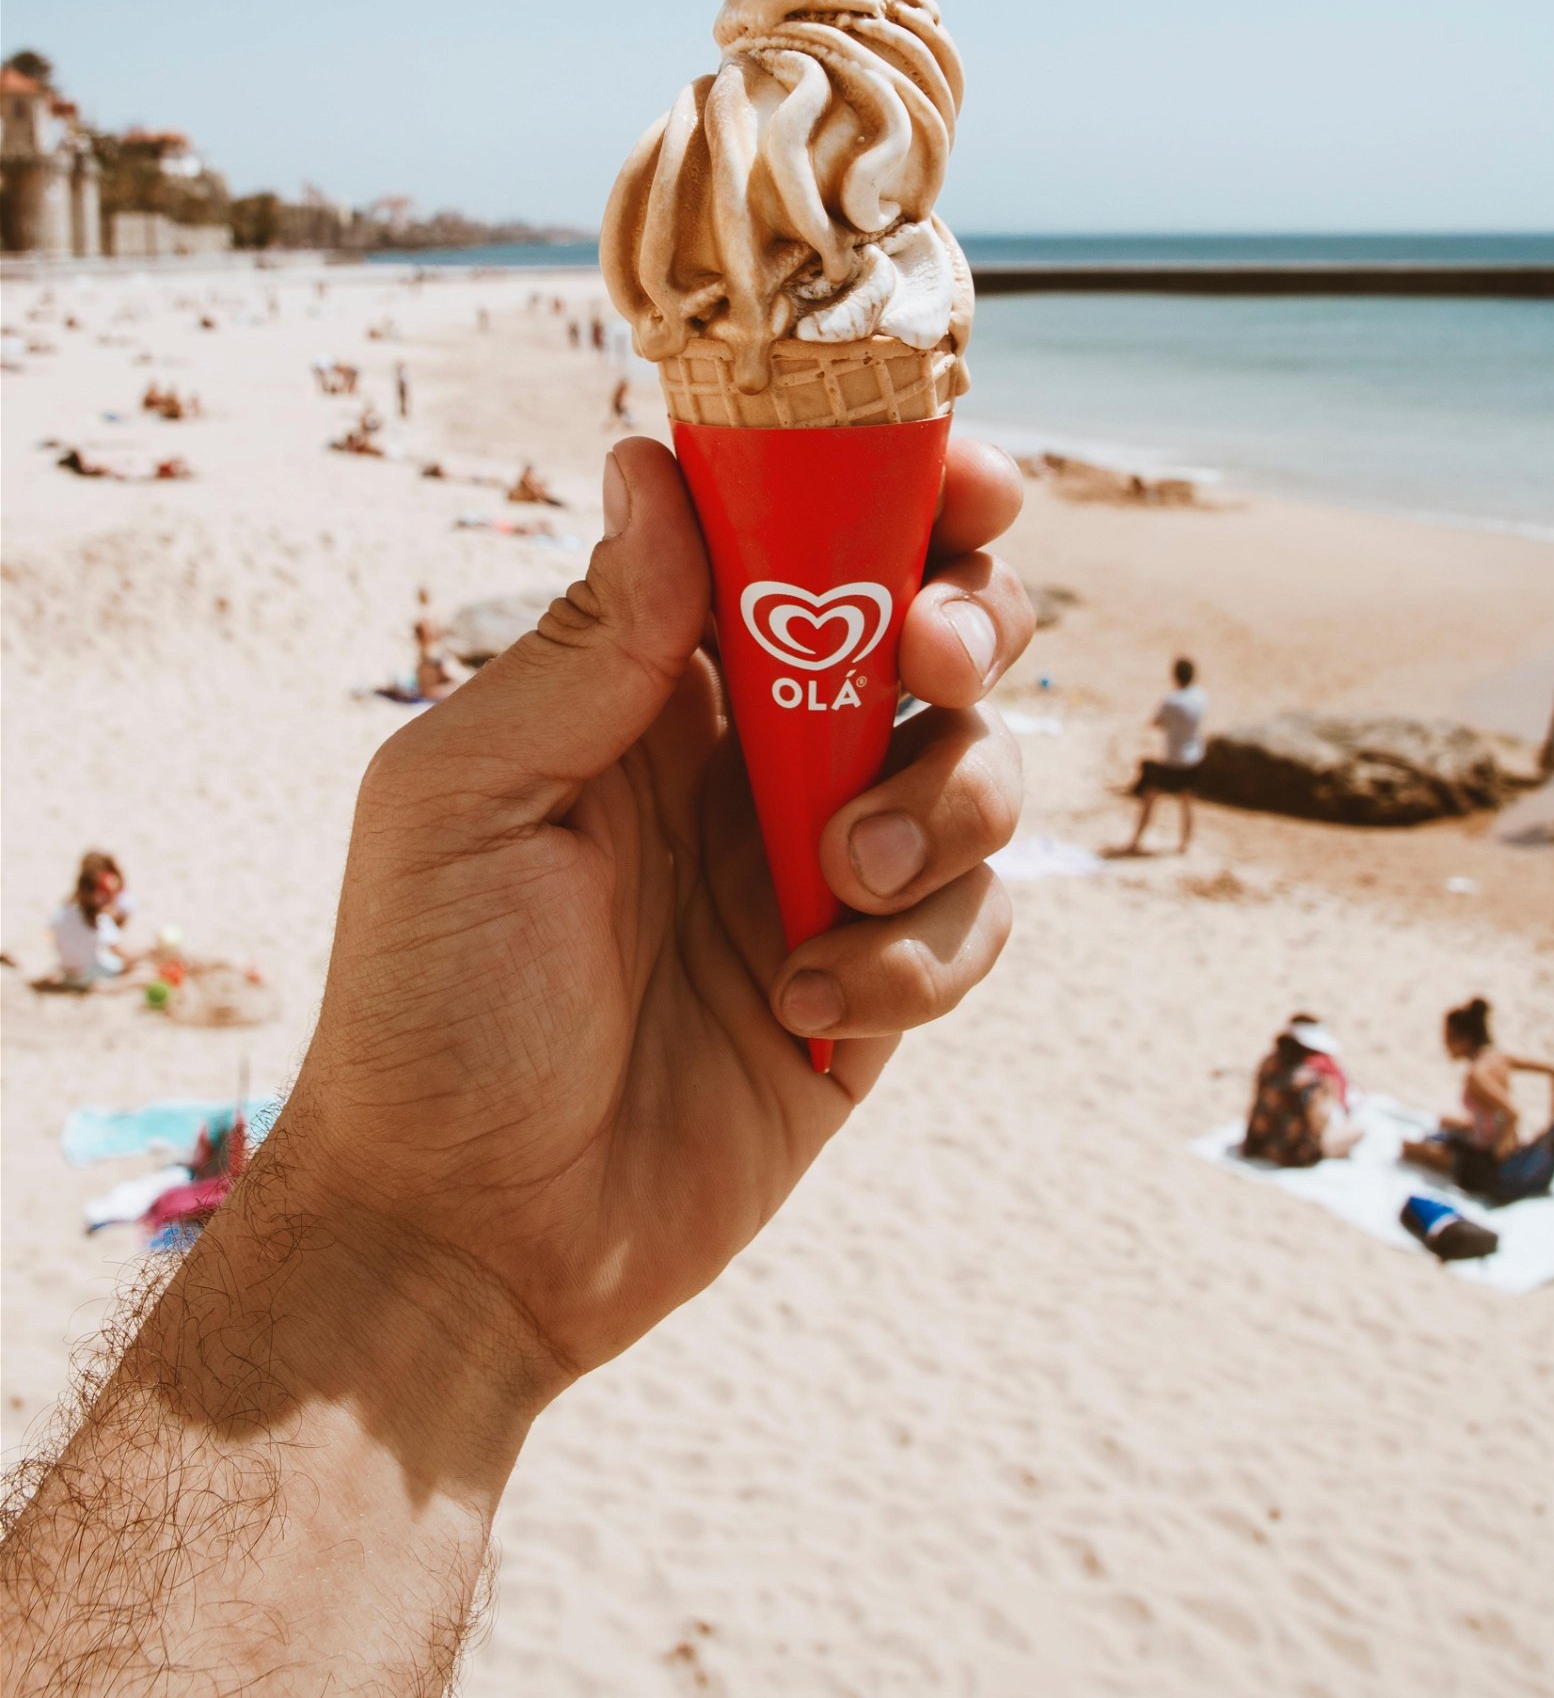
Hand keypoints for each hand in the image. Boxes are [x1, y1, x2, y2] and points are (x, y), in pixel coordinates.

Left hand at [293, 434, 1030, 1391]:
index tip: (966, 484)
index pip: (802, 538)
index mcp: (659, 680)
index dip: (899, 490)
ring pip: (979, 769)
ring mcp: (826, 868)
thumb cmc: (430, 1002)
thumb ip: (591, 640)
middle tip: (926, 662)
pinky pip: (974, 923)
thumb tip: (654, 461)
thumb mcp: (472, 797)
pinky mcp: (877, 986)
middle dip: (966, 626)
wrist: (467, 1236)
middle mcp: (759, 756)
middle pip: (930, 632)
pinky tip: (803, 1005)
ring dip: (937, 805)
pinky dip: (918, 955)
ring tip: (831, 885)